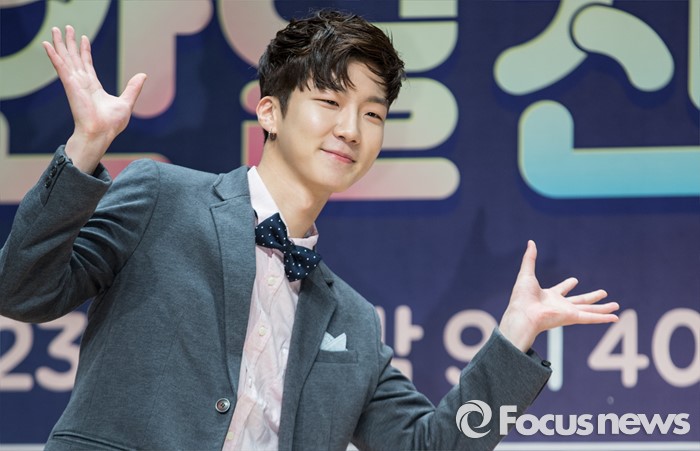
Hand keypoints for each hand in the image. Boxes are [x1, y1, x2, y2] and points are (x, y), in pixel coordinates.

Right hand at [42, 25, 146, 172]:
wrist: (101, 133)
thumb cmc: (111, 124)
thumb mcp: (126, 102)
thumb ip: (133, 88)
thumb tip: (143, 75)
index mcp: (93, 87)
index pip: (87, 64)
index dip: (85, 51)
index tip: (83, 39)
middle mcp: (82, 83)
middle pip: (75, 58)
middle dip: (70, 43)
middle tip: (67, 28)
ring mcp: (75, 83)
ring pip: (66, 59)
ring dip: (61, 44)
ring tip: (56, 30)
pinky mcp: (70, 85)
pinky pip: (61, 67)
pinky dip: (54, 55)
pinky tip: (47, 45)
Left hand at [499, 240, 618, 351]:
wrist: (523, 314)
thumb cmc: (522, 297)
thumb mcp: (526, 274)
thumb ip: (530, 258)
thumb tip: (530, 242)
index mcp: (549, 296)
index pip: (561, 290)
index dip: (567, 285)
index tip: (574, 280)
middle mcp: (560, 305)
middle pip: (580, 300)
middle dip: (592, 297)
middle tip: (603, 292)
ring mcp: (567, 312)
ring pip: (590, 310)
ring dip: (603, 308)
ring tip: (616, 305)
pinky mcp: (572, 318)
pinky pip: (591, 318)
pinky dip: (603, 318)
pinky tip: (614, 318)